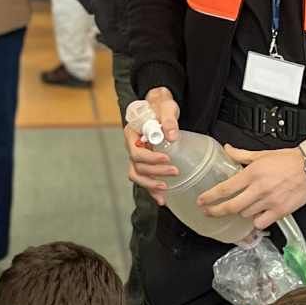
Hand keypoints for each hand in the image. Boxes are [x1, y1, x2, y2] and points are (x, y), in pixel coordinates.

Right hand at [125, 85, 180, 202]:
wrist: (160, 107)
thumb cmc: (161, 105)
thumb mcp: (166, 107)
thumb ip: (168, 120)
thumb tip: (171, 136)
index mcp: (132, 133)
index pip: (136, 152)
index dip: (150, 158)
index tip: (167, 158)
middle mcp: (131, 146)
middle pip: (137, 166)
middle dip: (155, 172)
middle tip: (174, 171)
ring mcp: (137, 156)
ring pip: (137, 175)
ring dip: (150, 185)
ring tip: (165, 189)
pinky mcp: (145, 162)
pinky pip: (144, 179)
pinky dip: (151, 190)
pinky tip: (162, 199)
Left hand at [202, 145, 305, 229]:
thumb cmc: (289, 160)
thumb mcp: (262, 154)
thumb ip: (241, 154)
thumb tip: (227, 149)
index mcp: (252, 173)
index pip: (225, 188)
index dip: (210, 197)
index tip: (201, 202)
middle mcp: (259, 189)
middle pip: (231, 206)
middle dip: (216, 211)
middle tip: (209, 212)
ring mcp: (270, 201)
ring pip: (245, 214)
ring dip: (241, 212)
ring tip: (243, 207)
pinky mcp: (281, 211)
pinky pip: (261, 223)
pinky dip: (257, 221)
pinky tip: (258, 215)